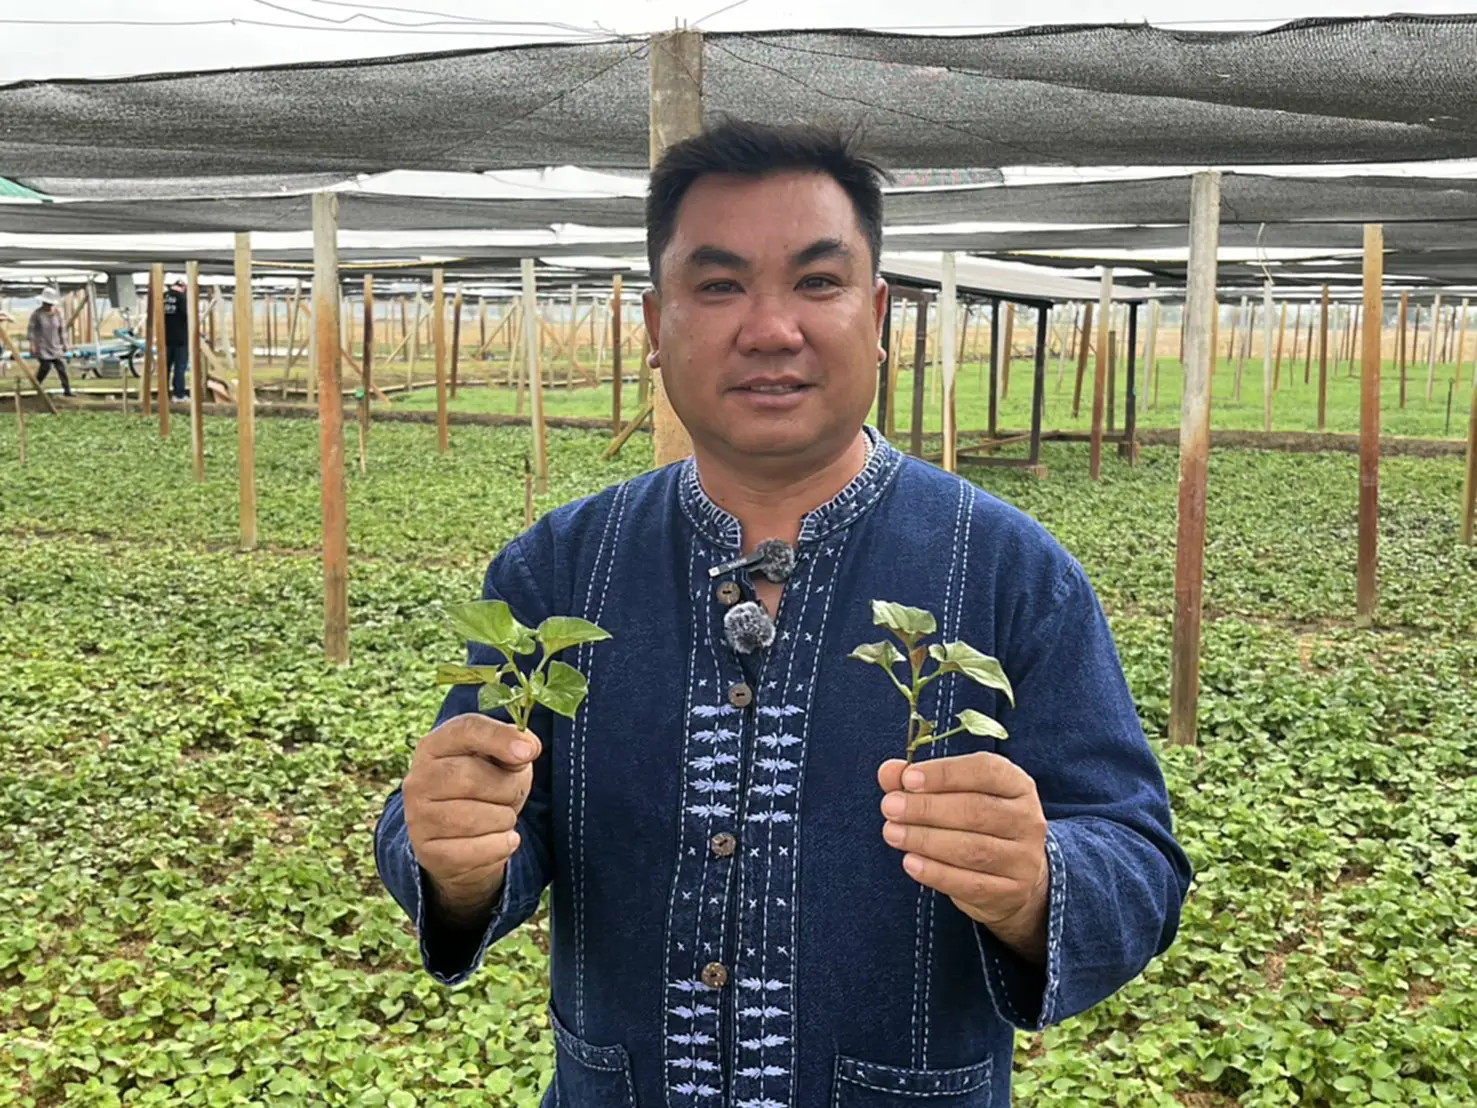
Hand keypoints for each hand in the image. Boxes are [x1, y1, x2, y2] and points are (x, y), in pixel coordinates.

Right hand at [402, 713, 539, 919]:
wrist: (467, 835)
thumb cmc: (486, 785)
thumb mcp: (502, 759)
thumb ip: (513, 746)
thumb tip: (527, 748)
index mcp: (436, 745)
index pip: (466, 730)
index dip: (499, 738)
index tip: (530, 752)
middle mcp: (419, 779)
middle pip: (468, 778)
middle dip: (505, 788)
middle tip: (511, 794)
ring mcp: (418, 817)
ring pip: (471, 819)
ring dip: (503, 819)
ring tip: (503, 817)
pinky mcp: (427, 851)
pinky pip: (472, 851)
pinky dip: (499, 846)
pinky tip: (503, 839)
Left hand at [878, 752, 1049, 961]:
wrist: (1012, 876)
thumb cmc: (976, 823)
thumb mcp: (955, 794)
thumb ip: (920, 781)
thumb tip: (889, 772)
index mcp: (1017, 785)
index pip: (986, 771)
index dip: (945, 773)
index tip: (908, 779)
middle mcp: (1027, 819)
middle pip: (976, 810)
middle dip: (927, 808)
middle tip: (890, 807)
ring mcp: (1023, 858)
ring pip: (972, 849)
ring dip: (926, 840)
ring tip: (892, 833)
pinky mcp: (1011, 891)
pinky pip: (969, 883)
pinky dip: (936, 872)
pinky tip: (910, 862)